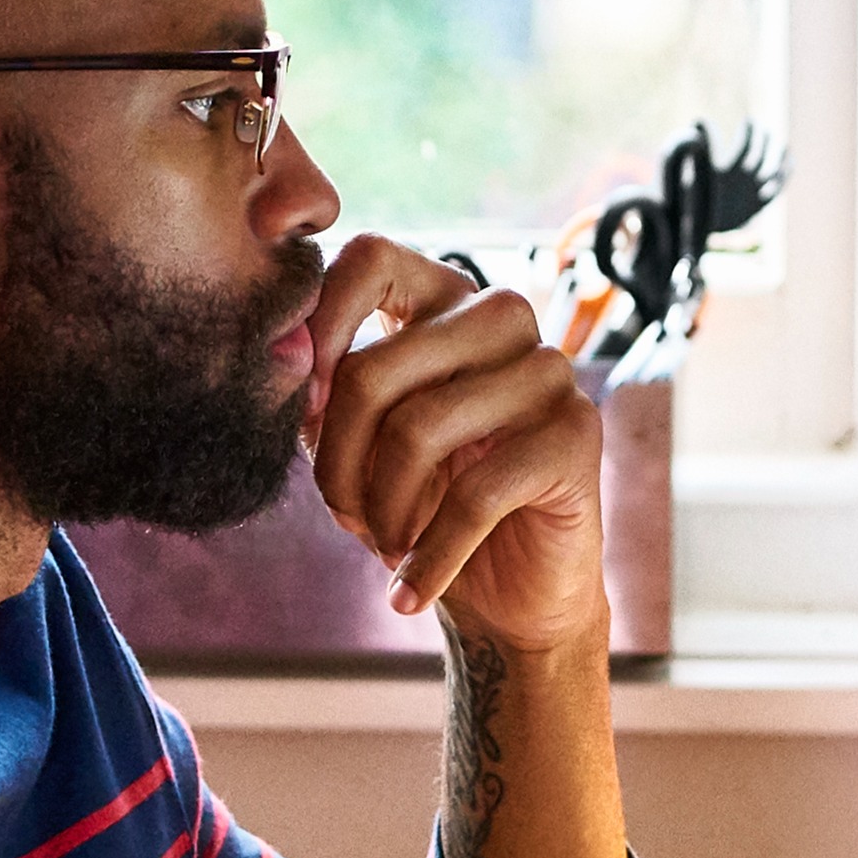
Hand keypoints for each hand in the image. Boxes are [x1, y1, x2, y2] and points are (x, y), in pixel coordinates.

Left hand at [302, 233, 608, 651]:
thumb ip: (320, 399)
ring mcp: (546, 370)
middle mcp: (501, 318)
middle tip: (343, 516)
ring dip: (382, 513)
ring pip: (418, 431)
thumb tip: (282, 360)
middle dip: (338, 465)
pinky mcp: (576, 434)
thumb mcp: (357, 447)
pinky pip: (474, 496)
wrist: (510, 598)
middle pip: (375, 371)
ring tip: (384, 548)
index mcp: (442, 301)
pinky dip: (428, 559)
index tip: (306, 413)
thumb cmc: (425, 509)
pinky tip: (409, 592)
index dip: (321, 326)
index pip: (370, 258)